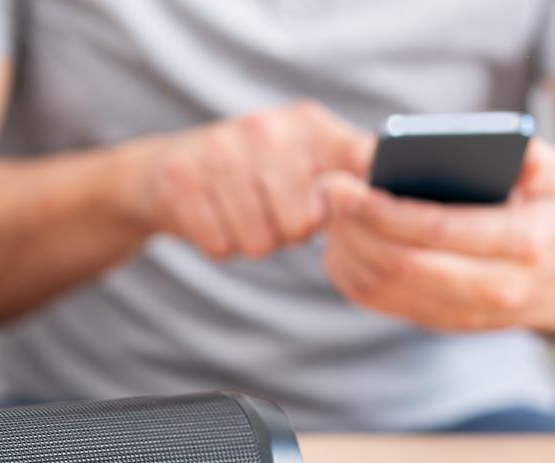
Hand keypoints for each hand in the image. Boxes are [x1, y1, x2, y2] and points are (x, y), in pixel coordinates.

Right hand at [124, 101, 373, 258]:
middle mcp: (268, 127)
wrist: (165, 169)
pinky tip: (213, 217)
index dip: (365, 204)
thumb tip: (389, 211)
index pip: (364, 164)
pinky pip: (220, 245)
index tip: (363, 217)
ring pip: (260, 241)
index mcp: (311, 124)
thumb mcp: (305, 163)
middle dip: (288, 233)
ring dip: (252, 241)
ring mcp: (221, 149)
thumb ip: (349, 180)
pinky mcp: (182, 179)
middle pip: (303, 223)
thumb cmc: (253, 175)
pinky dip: (219, 244)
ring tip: (240, 213)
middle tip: (271, 211)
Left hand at [321, 139, 554, 332]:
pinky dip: (349, 271)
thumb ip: (541, 161)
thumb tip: (522, 157)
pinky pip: (378, 302)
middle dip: (354, 225)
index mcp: (525, 245)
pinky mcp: (436, 322)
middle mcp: (495, 288)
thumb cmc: (550, 214)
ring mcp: (463, 313)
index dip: (383, 210)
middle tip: (325, 189)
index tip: (345, 183)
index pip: (439, 230)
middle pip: (401, 263)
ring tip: (328, 208)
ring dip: (345, 247)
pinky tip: (338, 238)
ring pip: (383, 287)